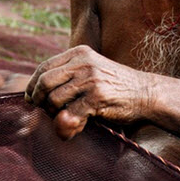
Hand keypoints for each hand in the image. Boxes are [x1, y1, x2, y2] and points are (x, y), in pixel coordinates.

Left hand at [25, 45, 153, 139]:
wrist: (147, 93)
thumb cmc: (116, 86)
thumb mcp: (91, 71)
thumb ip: (68, 76)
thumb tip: (34, 93)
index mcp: (79, 53)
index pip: (44, 67)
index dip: (33, 85)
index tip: (32, 99)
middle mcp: (83, 62)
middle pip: (44, 82)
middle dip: (39, 100)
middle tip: (47, 111)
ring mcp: (90, 79)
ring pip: (53, 100)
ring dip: (55, 115)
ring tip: (67, 119)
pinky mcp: (97, 97)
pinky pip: (69, 115)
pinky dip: (68, 126)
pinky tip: (77, 127)